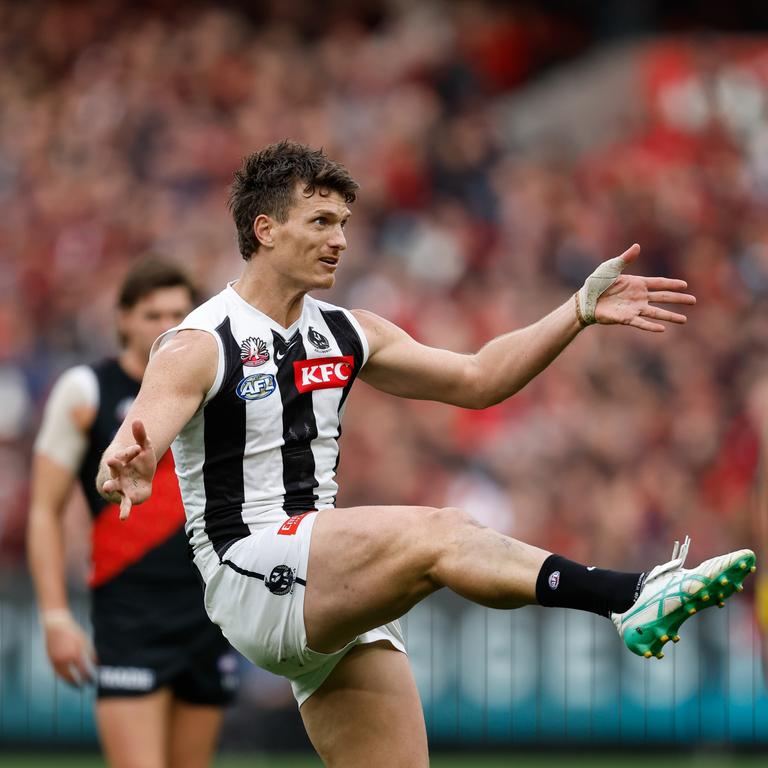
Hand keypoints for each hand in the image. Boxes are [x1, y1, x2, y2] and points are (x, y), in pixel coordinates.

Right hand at [42, 611, 96, 687]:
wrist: (56, 625)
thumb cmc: (72, 631)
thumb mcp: (84, 640)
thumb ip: (91, 653)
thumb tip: (97, 663)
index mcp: (74, 653)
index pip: (83, 670)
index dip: (88, 678)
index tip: (92, 682)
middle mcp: (63, 659)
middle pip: (70, 677)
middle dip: (77, 684)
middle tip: (83, 688)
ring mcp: (55, 660)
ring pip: (62, 676)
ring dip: (68, 682)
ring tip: (75, 685)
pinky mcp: (50, 660)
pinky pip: (56, 672)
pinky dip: (62, 677)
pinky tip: (67, 678)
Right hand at [100, 419, 156, 519]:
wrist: (139, 478)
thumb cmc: (140, 461)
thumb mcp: (145, 448)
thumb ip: (141, 436)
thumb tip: (137, 419)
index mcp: (122, 460)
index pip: (124, 455)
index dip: (131, 451)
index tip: (137, 448)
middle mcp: (118, 473)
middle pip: (114, 469)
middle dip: (113, 465)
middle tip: (111, 461)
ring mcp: (121, 485)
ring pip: (113, 486)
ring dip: (110, 486)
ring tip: (107, 487)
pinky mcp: (128, 497)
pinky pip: (125, 504)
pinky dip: (124, 511)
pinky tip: (123, 518)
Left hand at [581, 244, 695, 331]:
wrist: (585, 300)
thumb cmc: (597, 283)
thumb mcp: (611, 268)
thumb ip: (625, 259)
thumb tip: (638, 246)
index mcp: (637, 283)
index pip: (659, 283)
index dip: (672, 284)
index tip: (685, 285)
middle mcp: (639, 297)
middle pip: (663, 297)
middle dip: (678, 299)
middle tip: (693, 301)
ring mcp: (633, 308)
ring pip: (656, 313)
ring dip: (670, 316)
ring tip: (684, 320)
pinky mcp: (625, 318)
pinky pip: (641, 323)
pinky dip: (651, 326)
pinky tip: (662, 329)